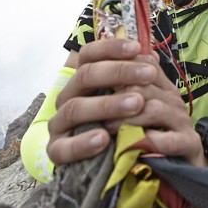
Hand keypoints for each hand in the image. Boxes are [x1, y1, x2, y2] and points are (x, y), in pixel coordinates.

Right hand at [47, 39, 204, 166]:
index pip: (88, 55)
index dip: (111, 48)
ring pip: (75, 108)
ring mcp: (59, 123)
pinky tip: (104, 139)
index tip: (137, 47)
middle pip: (85, 76)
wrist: (108, 160)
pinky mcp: (57, 150)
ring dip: (108, 104)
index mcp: (82, 80)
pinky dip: (83, 143)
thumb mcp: (130, 98)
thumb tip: (150, 55)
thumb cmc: (121, 122)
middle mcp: (67, 96)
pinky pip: (64, 148)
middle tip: (149, 75)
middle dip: (119, 72)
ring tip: (137, 104)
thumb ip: (136, 79)